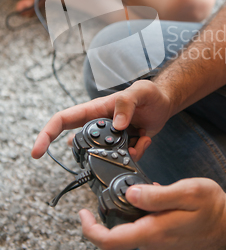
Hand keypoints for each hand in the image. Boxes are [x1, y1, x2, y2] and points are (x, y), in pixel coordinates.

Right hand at [31, 80, 171, 160]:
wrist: (164, 104)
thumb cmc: (150, 94)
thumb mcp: (140, 91)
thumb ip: (127, 103)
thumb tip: (116, 125)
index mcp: (95, 110)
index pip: (63, 120)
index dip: (46, 135)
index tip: (36, 153)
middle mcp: (99, 125)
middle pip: (82, 144)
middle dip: (95, 153)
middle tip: (119, 146)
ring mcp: (110, 139)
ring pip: (105, 156)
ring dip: (122, 154)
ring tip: (138, 139)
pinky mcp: (123, 147)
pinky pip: (125, 158)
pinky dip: (138, 151)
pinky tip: (145, 138)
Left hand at [79, 178, 225, 249]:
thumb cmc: (213, 207)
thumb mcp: (188, 192)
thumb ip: (157, 196)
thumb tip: (130, 195)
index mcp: (154, 233)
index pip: (110, 240)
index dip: (90, 229)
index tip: (82, 213)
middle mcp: (154, 249)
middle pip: (120, 235)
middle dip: (120, 213)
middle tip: (134, 191)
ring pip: (136, 234)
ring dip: (138, 216)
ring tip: (157, 197)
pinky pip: (148, 238)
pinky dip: (149, 223)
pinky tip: (164, 210)